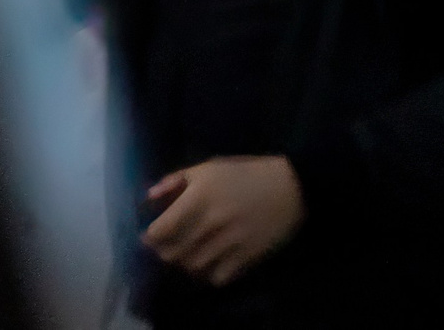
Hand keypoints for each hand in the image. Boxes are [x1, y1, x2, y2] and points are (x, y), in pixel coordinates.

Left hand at [142, 156, 303, 286]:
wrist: (293, 186)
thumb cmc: (249, 173)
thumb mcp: (212, 167)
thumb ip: (177, 179)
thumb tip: (150, 197)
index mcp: (199, 197)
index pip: (158, 232)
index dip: (151, 236)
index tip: (154, 234)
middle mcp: (211, 222)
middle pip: (172, 254)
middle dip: (166, 251)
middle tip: (172, 246)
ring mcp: (229, 242)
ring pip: (192, 268)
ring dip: (188, 263)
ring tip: (193, 254)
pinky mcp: (246, 256)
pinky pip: (217, 277)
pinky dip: (211, 273)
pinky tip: (215, 262)